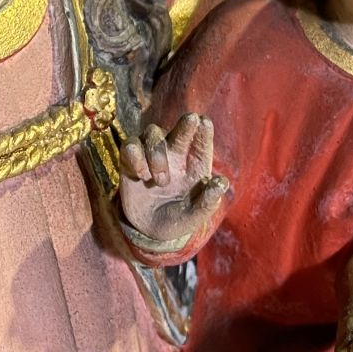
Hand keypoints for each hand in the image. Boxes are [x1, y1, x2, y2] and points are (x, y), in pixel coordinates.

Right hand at [117, 114, 228, 252]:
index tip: (204, 123)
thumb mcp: (195, 216)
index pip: (202, 140)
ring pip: (153, 133)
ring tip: (160, 181)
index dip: (203, 130)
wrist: (149, 231)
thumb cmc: (178, 219)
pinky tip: (142, 176)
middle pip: (180, 128)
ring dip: (157, 155)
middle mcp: (175, 153)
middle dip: (185, 124)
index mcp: (195, 163)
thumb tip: (221, 183)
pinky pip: (130, 145)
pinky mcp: (131, 159)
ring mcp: (152, 153)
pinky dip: (136, 156)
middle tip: (191, 120)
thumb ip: (207, 201)